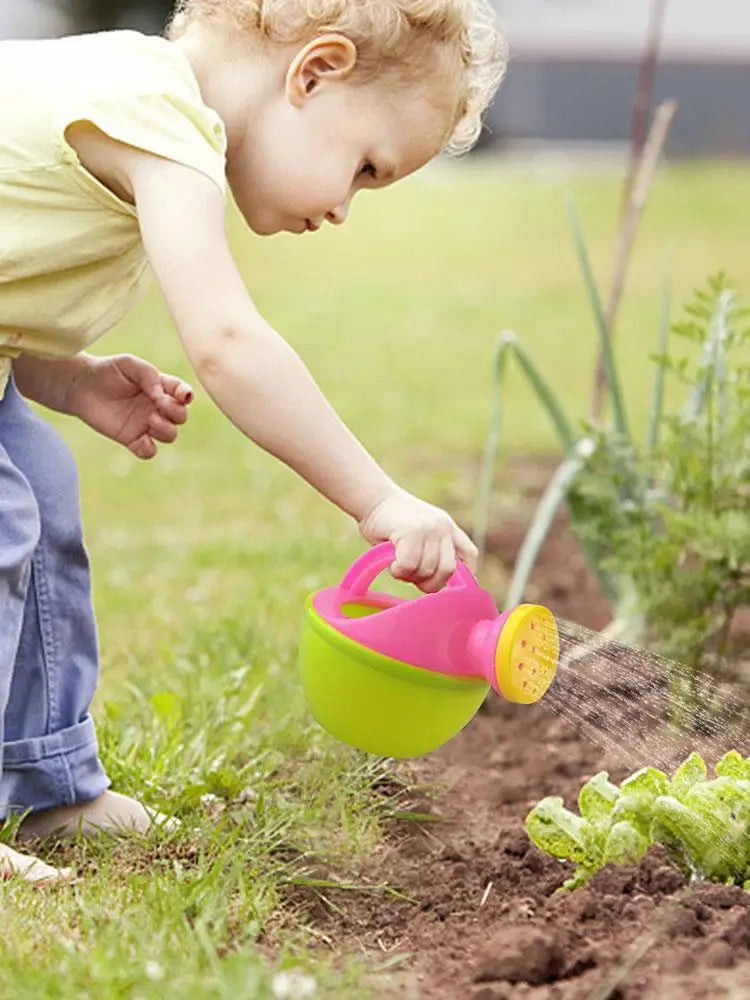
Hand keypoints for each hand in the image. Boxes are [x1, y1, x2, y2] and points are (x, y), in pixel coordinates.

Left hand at [68, 354, 192, 458]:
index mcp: (161, 388)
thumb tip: (161, 396)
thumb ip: (149, 375)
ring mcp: (145, 424)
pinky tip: (141, 440)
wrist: (79, 386)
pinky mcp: (131, 438)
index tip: (181, 395)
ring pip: (170, 435)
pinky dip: (149, 449)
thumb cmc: (106, 371)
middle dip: (176, 413)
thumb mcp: (129, 364)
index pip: (183, 394)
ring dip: (166, 430)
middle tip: (159, 405)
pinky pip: (149, 451)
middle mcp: (157, 407)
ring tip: (150, 419)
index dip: (186, 396)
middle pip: (181, 417)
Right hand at [358, 487, 477, 592]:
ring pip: (426, 570)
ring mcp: (429, 528)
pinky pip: (409, 565)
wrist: (372, 498)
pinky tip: (392, 565)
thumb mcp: (418, 534)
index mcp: (448, 527)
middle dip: (430, 583)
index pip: (469, 555)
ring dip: (409, 577)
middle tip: (411, 578)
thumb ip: (431, 552)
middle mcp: (443, 527)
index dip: (463, 574)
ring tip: (398, 566)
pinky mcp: (412, 531)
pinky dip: (399, 572)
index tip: (444, 583)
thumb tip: (438, 585)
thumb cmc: (390, 522)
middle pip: (448, 570)